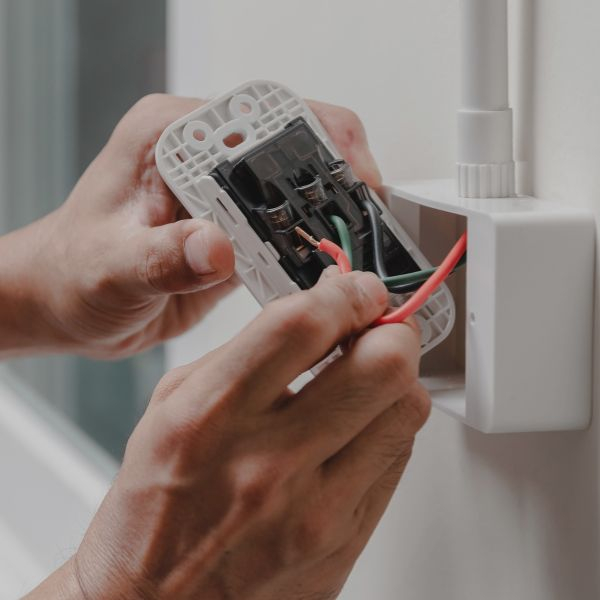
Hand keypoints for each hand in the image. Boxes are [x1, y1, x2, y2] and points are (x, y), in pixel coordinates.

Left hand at [0, 96, 380, 358]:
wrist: (66, 303)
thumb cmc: (71, 273)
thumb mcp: (110, 266)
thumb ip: (162, 257)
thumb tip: (218, 247)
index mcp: (174, 137)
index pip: (267, 115)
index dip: (322, 139)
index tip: (352, 183)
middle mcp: (205, 159)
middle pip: (296, 150)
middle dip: (338, 182)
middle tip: (360, 225)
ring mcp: (223, 197)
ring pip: (299, 194)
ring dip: (329, 220)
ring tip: (350, 253)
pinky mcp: (234, 232)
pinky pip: (286, 234)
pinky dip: (310, 251)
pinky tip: (321, 272)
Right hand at [28, 270, 428, 599]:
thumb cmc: (154, 507)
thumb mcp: (175, 404)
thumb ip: (249, 351)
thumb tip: (318, 310)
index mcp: (211, 416)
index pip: (304, 327)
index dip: (346, 292)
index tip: (355, 288)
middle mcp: (267, 464)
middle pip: (382, 364)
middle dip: (390, 325)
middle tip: (376, 321)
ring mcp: (314, 510)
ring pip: (407, 410)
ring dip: (396, 375)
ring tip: (369, 372)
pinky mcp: (343, 542)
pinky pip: (398, 458)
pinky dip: (387, 424)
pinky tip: (358, 424)